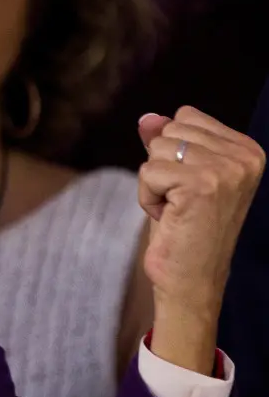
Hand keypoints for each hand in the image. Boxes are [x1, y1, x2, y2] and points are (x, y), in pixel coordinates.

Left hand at [137, 107, 263, 371]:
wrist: (192, 279)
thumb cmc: (184, 228)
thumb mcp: (176, 176)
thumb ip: (166, 143)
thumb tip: (147, 117)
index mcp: (248, 150)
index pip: (185, 116)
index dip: (173, 152)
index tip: (190, 186)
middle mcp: (245, 157)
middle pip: (169, 130)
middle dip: (161, 166)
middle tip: (181, 201)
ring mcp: (227, 170)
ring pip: (156, 148)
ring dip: (154, 182)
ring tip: (176, 209)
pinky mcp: (202, 186)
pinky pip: (147, 171)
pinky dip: (147, 196)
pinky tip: (170, 217)